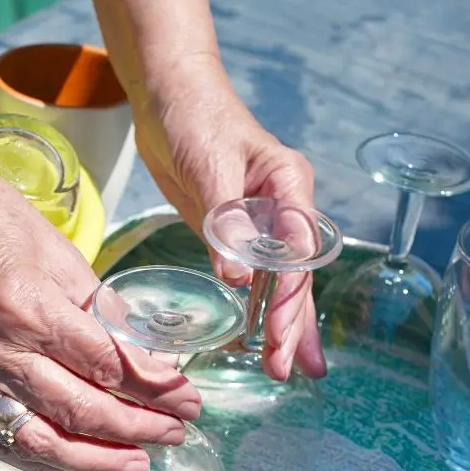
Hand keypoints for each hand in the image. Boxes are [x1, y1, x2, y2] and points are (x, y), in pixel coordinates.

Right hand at [0, 152, 200, 470]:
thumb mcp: (57, 249)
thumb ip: (97, 306)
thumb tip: (140, 351)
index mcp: (32, 308)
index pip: (107, 365)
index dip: (155, 389)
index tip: (188, 399)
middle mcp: (0, 352)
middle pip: (82, 410)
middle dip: (139, 427)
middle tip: (178, 431)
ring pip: (42, 440)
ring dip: (97, 460)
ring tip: (139, 462)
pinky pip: (1, 441)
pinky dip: (43, 459)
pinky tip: (77, 462)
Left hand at [133, 58, 322, 381]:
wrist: (170, 99)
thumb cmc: (194, 116)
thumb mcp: (209, 162)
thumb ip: (225, 216)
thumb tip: (238, 274)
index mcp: (288, 186)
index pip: (299, 250)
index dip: (290, 294)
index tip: (279, 331)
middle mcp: (285, 209)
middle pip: (295, 275)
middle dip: (291, 324)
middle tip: (284, 369)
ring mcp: (265, 224)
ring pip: (281, 283)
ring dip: (285, 327)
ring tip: (292, 371)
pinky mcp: (239, 234)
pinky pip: (256, 279)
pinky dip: (260, 311)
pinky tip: (263, 342)